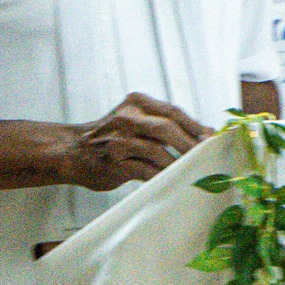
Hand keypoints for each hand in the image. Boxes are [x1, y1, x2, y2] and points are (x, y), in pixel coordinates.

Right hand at [58, 93, 209, 191]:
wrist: (72, 151)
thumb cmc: (111, 137)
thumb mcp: (134, 120)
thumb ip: (163, 124)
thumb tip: (205, 132)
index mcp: (136, 103)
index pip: (173, 112)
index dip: (195, 126)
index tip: (212, 139)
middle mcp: (127, 117)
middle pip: (167, 128)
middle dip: (190, 144)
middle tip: (207, 157)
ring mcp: (119, 139)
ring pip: (157, 150)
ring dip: (178, 163)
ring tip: (193, 171)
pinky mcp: (114, 162)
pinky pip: (145, 170)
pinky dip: (162, 176)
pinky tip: (173, 181)